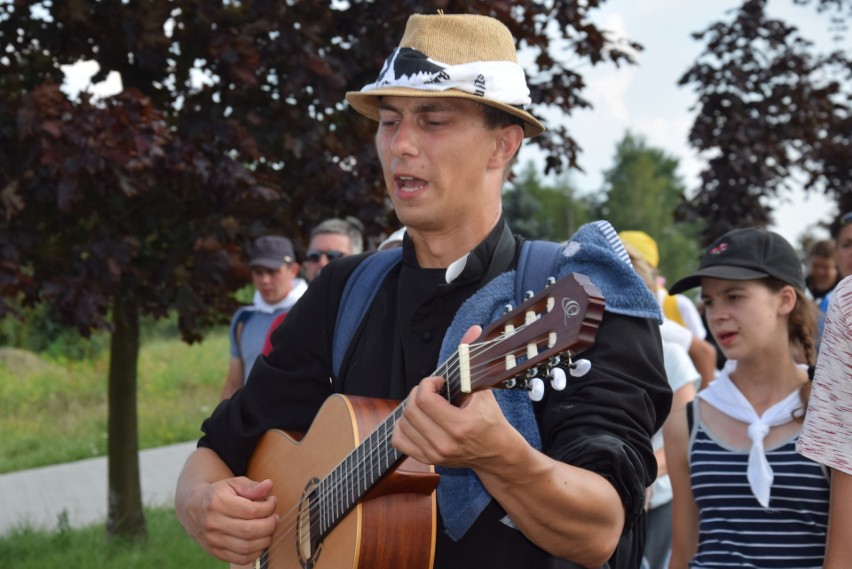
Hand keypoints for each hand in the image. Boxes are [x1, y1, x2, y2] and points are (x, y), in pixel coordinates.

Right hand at [182, 477, 278, 564]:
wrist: (193, 508)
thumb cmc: (218, 494)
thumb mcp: (232, 483)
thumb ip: (251, 486)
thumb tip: (269, 486)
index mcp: (217, 502)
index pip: (251, 510)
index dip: (268, 507)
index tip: (272, 501)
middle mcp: (212, 523)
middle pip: (250, 530)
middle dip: (270, 524)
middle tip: (274, 517)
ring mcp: (212, 540)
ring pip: (246, 547)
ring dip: (265, 539)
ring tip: (269, 528)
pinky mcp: (215, 552)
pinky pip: (241, 559)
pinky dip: (256, 552)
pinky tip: (260, 540)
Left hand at [392, 326, 515, 469]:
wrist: (498, 454)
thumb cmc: (492, 422)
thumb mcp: (484, 390)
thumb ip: (473, 360)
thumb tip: (474, 330)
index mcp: (460, 426)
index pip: (424, 399)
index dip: (428, 383)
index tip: (439, 382)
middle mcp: (444, 443)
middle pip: (411, 410)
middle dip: (418, 393)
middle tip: (432, 391)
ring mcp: (435, 454)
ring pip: (403, 424)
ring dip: (411, 408)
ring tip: (426, 405)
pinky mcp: (428, 460)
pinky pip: (399, 440)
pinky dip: (403, 427)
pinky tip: (418, 420)